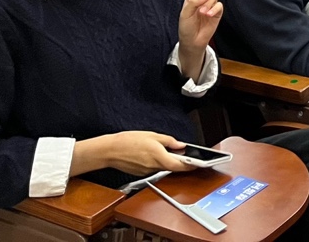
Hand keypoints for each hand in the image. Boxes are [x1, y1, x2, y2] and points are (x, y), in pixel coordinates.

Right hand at [73, 132, 190, 177]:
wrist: (110, 151)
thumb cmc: (128, 141)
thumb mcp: (152, 135)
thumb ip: (168, 141)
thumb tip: (180, 145)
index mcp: (158, 156)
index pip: (179, 165)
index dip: (190, 166)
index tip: (198, 163)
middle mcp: (153, 167)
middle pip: (172, 168)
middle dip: (180, 163)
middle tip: (187, 156)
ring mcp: (147, 172)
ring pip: (163, 168)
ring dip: (169, 162)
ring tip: (169, 152)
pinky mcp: (141, 173)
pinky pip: (154, 169)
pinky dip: (158, 163)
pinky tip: (155, 155)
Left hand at [177, 0, 222, 64]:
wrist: (192, 41)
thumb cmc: (186, 26)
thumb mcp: (184, 13)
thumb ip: (194, 1)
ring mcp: (211, 3)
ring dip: (208, 2)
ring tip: (202, 13)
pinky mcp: (217, 11)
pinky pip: (219, 5)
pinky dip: (213, 9)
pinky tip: (208, 15)